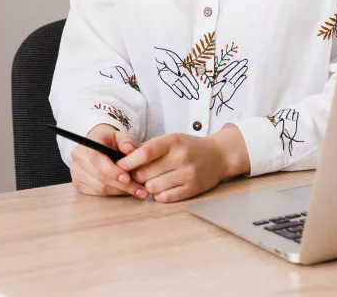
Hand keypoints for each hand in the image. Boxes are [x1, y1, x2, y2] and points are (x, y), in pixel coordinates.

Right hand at [69, 124, 148, 198]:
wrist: (98, 144)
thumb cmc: (111, 140)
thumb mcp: (120, 136)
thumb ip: (127, 141)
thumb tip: (130, 149)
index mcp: (89, 143)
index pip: (97, 159)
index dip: (112, 170)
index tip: (127, 178)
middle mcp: (79, 157)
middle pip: (100, 176)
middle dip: (122, 185)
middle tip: (140, 189)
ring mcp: (76, 171)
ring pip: (99, 187)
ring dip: (120, 191)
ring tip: (138, 191)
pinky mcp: (78, 183)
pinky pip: (97, 193)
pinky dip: (113, 194)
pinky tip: (126, 191)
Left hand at [119, 128, 250, 202]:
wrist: (218, 156)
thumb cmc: (189, 147)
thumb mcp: (170, 139)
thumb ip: (148, 147)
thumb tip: (122, 157)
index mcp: (173, 141)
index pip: (144, 153)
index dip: (128, 162)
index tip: (118, 166)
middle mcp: (181, 157)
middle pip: (145, 173)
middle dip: (136, 176)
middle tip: (137, 175)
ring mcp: (188, 173)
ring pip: (153, 188)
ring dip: (148, 187)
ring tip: (153, 181)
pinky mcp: (193, 188)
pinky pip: (165, 198)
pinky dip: (159, 195)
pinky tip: (163, 188)